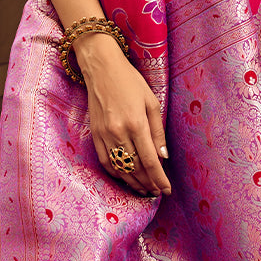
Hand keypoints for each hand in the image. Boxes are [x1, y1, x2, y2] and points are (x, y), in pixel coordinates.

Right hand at [79, 36, 171, 196]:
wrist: (101, 69)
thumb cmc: (130, 82)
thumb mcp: (151, 102)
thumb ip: (157, 131)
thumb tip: (163, 156)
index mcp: (136, 124)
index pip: (150, 161)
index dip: (159, 179)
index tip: (166, 190)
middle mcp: (119, 132)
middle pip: (135, 168)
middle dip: (148, 183)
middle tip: (156, 192)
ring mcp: (104, 135)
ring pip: (120, 168)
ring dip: (132, 182)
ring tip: (143, 189)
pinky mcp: (94, 134)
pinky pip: (105, 161)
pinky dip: (116, 173)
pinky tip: (125, 177)